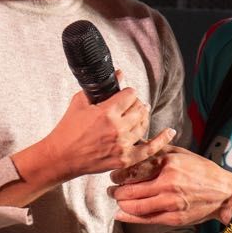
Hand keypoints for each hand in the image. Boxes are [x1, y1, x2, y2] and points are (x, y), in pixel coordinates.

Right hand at [31, 74, 151, 182]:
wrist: (61, 156)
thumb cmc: (68, 129)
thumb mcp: (80, 102)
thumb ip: (101, 87)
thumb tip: (119, 73)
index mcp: (106, 112)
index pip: (130, 94)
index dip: (128, 92)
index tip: (124, 94)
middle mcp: (117, 129)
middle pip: (139, 108)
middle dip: (136, 103)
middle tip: (132, 104)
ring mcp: (122, 145)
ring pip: (144, 124)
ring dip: (143, 116)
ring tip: (140, 113)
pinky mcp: (125, 159)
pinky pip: (150, 149)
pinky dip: (162, 140)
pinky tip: (171, 132)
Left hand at [111, 147, 231, 225]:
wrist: (225, 195)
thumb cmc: (203, 172)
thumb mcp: (182, 154)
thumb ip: (159, 150)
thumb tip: (137, 144)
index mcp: (169, 164)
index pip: (133, 169)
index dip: (118, 174)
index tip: (114, 175)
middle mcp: (168, 183)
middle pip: (129, 189)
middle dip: (115, 191)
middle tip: (111, 189)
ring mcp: (170, 202)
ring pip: (134, 206)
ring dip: (121, 204)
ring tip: (118, 200)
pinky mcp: (173, 218)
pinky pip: (145, 219)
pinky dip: (128, 217)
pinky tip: (120, 214)